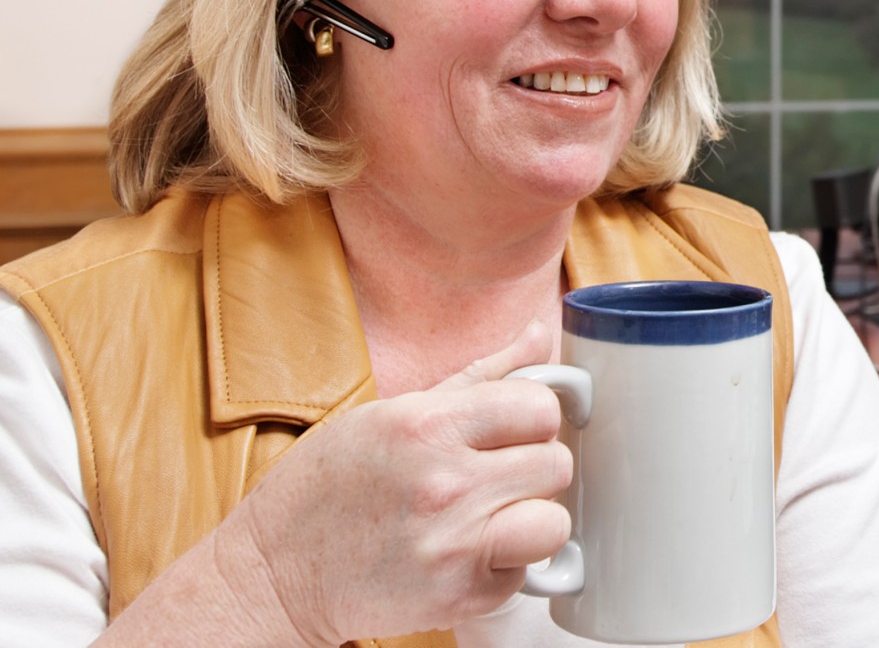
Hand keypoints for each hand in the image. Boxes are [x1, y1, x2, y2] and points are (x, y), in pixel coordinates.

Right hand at [212, 320, 572, 644]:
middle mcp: (444, 485)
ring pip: (554, 523)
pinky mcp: (458, 598)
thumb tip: (539, 333)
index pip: (540, 407)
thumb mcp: (392, 412)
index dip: (533, 416)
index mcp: (426, 426)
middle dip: (533, 466)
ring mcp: (452, 546)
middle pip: (555, 463)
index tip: (512, 429)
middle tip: (496, 474)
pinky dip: (504, 566)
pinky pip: (525, 573)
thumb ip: (480, 374)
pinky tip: (467, 553)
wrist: (272, 574)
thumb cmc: (328, 485)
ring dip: (531, 519)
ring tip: (494, 515)